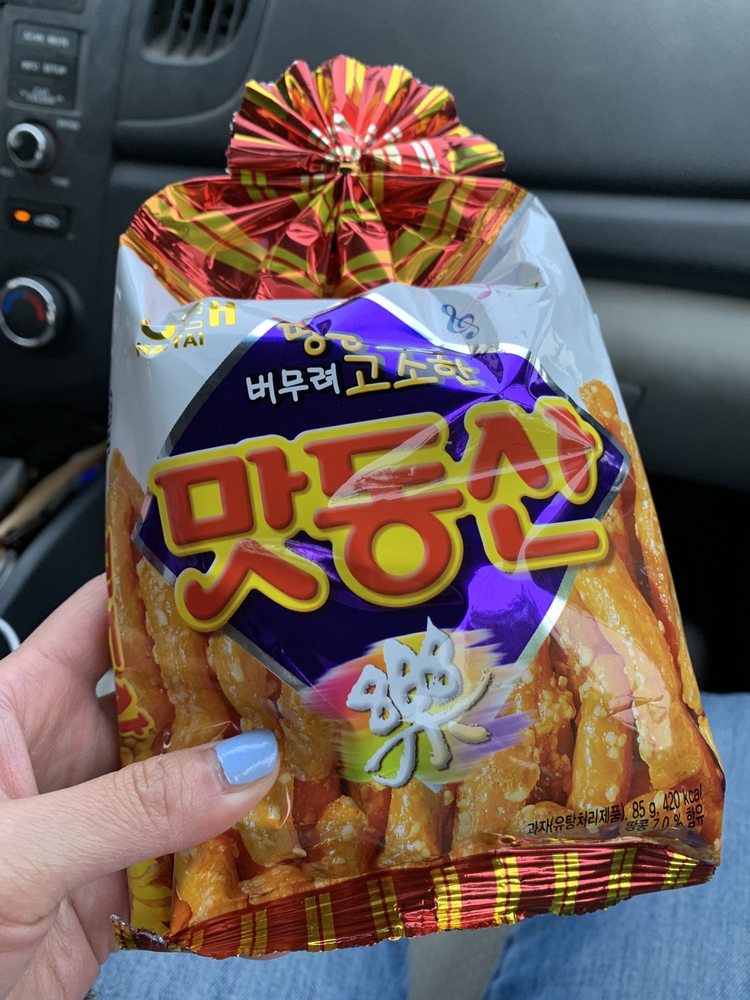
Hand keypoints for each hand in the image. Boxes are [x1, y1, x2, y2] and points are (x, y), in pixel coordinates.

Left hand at [0, 577, 278, 999]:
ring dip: (247, 763)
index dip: (169, 589)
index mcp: (21, 703)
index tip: (245, 575)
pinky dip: (240, 841)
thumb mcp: (17, 850)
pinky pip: (192, 847)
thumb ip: (128, 806)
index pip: (103, 618)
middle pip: (164, 691)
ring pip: (188, 770)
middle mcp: (66, 747)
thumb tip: (246, 764)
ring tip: (321, 735)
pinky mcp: (120, 882)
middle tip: (310, 662)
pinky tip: (292, 825)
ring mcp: (99, 814)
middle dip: (233, 678)